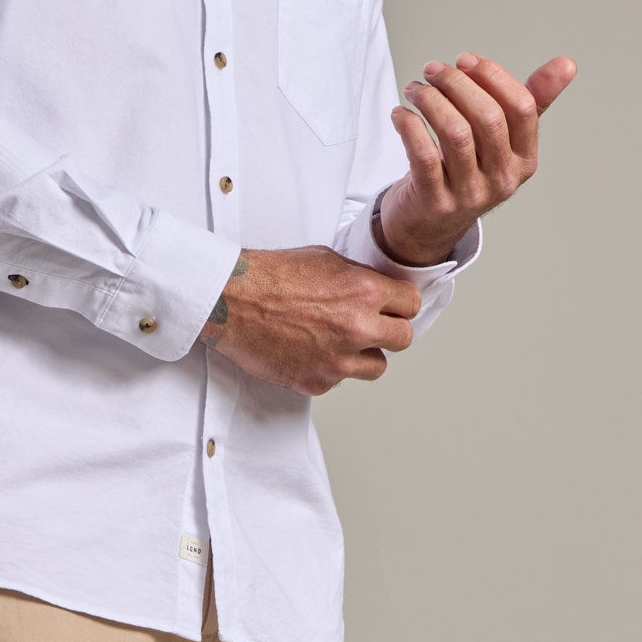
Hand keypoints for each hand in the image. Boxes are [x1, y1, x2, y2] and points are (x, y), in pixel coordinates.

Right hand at [199, 245, 423, 394]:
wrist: (230, 301)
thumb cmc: (269, 276)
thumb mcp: (325, 259)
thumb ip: (359, 279)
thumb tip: (377, 291)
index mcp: (365, 292)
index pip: (411, 305)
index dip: (400, 305)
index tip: (391, 307)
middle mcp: (357, 328)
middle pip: (403, 339)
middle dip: (389, 331)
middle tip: (372, 326)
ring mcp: (338, 361)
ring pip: (377, 367)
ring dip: (365, 356)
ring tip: (340, 342)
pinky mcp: (317, 382)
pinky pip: (340, 380)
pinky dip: (330, 368)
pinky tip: (311, 351)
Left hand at [379, 52, 576, 265]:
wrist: (431, 223)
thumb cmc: (468, 169)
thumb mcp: (504, 140)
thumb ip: (532, 101)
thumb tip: (568, 64)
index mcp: (525, 159)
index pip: (522, 107)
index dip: (493, 76)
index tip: (465, 60)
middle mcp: (503, 179)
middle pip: (488, 118)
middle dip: (457, 83)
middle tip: (433, 70)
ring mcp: (470, 194)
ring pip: (456, 133)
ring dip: (430, 100)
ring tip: (415, 89)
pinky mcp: (436, 202)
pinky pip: (424, 156)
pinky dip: (409, 127)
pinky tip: (400, 114)